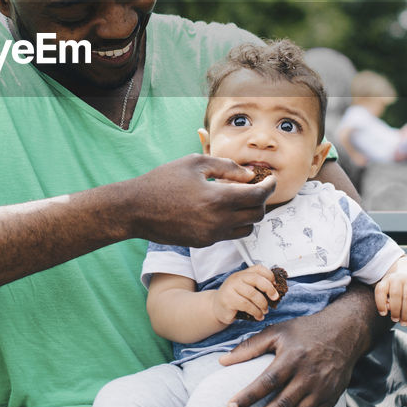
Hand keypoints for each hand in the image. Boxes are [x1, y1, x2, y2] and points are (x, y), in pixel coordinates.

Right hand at [124, 155, 274, 247]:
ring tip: (239, 198)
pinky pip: (229, 234)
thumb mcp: (195, 163)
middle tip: (255, 187)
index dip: (269, 186)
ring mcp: (211, 235)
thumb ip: (226, 167)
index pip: (258, 196)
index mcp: (218, 199)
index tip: (270, 179)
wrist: (136, 209)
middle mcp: (218, 221)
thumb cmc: (163, 180)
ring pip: (246, 228)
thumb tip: (249, 175)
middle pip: (257, 214)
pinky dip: (233, 222)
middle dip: (261, 200)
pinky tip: (222, 208)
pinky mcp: (203, 243)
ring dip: (249, 214)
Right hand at [213, 265, 279, 324]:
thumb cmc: (234, 298)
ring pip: (253, 294)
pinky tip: (258, 316)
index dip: (269, 275)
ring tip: (265, 311)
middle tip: (274, 298)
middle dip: (269, 289)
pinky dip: (256, 312)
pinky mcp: (228, 300)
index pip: (258, 269)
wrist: (216, 307)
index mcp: (242, 274)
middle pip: (257, 279)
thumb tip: (275, 291)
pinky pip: (247, 305)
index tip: (275, 285)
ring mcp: (231, 288)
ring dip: (263, 305)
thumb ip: (257, 287)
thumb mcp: (245, 289)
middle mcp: (236, 278)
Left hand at [217, 307, 356, 406]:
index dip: (248, 396)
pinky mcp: (329, 400)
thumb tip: (222, 360)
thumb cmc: (305, 331)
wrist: (344, 333)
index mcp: (293, 357)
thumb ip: (249, 346)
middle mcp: (308, 376)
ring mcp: (321, 391)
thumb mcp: (277, 331)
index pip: (268, 381)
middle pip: (281, 406)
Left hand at [374, 255, 406, 324]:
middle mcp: (398, 278)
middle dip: (395, 310)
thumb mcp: (389, 290)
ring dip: (405, 313)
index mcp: (387, 280)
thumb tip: (388, 309)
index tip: (383, 313)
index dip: (380, 303)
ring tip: (404, 322)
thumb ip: (386, 300)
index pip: (380, 290)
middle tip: (395, 320)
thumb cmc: (398, 287)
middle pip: (395, 295)